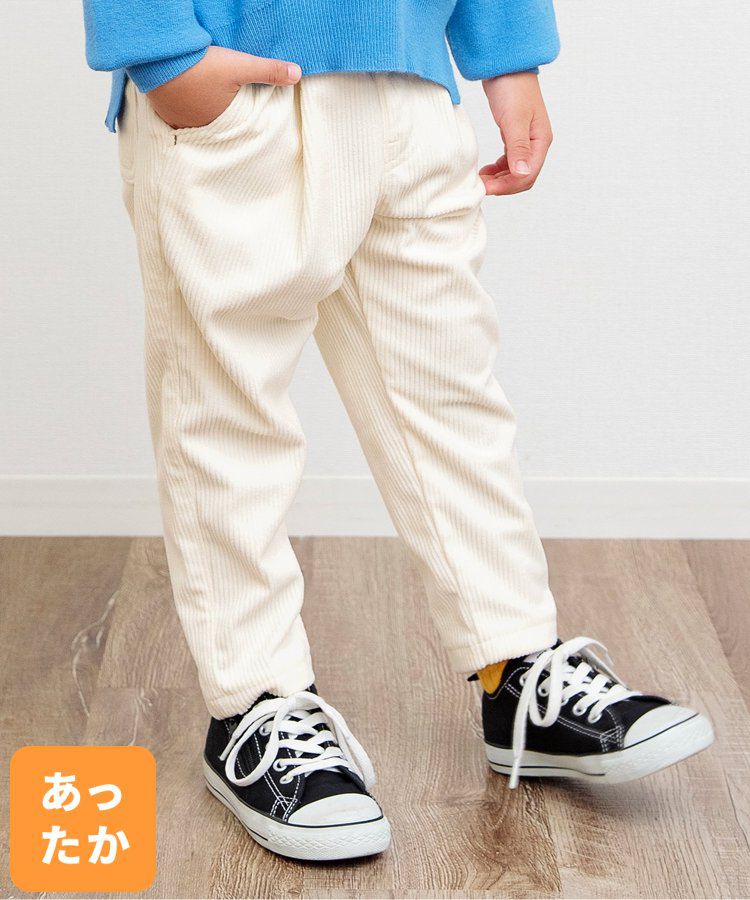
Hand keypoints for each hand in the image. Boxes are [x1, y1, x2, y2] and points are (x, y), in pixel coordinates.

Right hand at [147, 46, 301, 128]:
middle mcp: (196, 126)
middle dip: (216, 113)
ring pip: (191, 118)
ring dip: (197, 109)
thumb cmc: (202, 65)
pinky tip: (182, 94)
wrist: (160, 57)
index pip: (232, 122)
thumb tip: (298, 73)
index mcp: (218, 123)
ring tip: (201, 96)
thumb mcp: (240, 66)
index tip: (236, 107)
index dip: (235, 113)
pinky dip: (179, 105)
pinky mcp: (160, 109)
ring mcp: (176, 120)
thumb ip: (269, 71)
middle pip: (211, 121)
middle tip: (218, 101)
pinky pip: (173, 112)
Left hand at [480, 71, 552, 195]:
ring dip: (500, 179)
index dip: (507, 186)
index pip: (528, 176)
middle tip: (482, 186)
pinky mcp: (515, 135)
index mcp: (541, 141)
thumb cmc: (511, 87)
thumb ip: (518, 148)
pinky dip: (499, 169)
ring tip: (482, 179)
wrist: (506, 63)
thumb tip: (522, 174)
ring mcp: (527, 139)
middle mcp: (537, 143)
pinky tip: (487, 169)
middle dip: (503, 185)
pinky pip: (510, 160)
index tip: (486, 188)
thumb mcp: (513, 119)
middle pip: (523, 177)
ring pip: (515, 170)